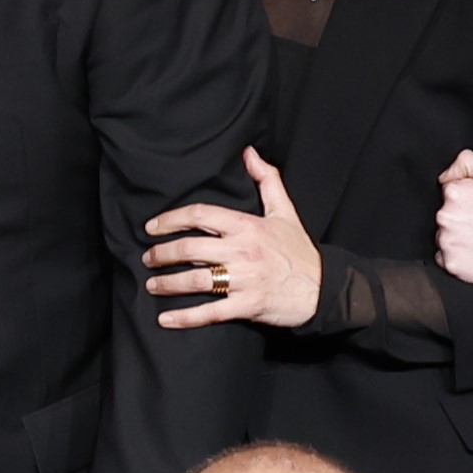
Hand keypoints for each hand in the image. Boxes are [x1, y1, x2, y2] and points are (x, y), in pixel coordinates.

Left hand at [146, 151, 321, 328]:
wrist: (324, 288)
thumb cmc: (299, 251)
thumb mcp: (285, 212)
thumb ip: (267, 180)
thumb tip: (249, 153)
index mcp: (248, 226)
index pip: (200, 216)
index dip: (171, 220)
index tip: (152, 227)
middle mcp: (243, 251)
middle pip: (190, 249)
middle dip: (162, 254)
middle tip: (147, 258)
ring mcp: (245, 280)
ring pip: (196, 280)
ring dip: (167, 283)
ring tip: (152, 284)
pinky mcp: (247, 306)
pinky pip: (210, 312)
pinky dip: (185, 317)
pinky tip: (165, 319)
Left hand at [436, 147, 472, 291]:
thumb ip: (467, 164)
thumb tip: (444, 177)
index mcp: (455, 193)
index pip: (449, 194)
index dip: (469, 200)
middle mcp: (445, 217)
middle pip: (446, 215)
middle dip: (462, 218)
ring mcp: (447, 242)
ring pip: (445, 237)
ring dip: (459, 238)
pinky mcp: (451, 264)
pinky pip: (446, 258)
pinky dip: (459, 257)